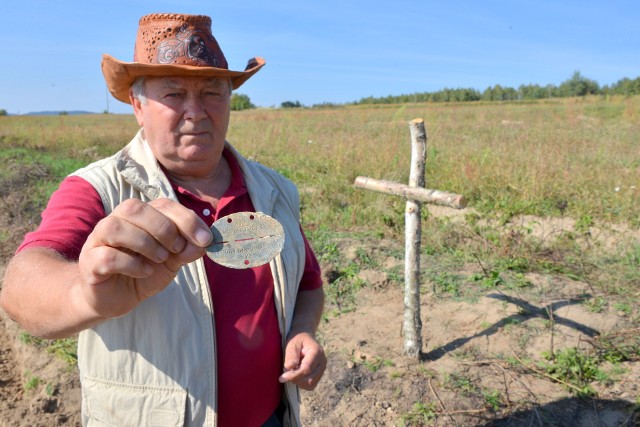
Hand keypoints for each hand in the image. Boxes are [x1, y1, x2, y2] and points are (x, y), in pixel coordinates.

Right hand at [77, 198, 211, 318]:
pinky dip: (131, 264)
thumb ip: (186, 249)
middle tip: (176, 248)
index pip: (162, 204)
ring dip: (145, 243)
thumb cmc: (143, 272)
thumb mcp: (172, 261)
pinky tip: (144, 272)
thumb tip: (205, 242)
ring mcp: (98, 241)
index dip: (186, 219)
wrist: (115, 298)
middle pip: (134, 208)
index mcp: (139, 216)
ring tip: (160, 259)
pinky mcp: (90, 263)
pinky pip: (106, 256)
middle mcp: (116, 222)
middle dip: (163, 228)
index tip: (205, 239)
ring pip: (115, 227)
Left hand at [279, 332, 326, 389]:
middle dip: (295, 380)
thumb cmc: (297, 339)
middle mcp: (322, 361)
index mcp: (317, 352)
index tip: (282, 377)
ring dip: (298, 382)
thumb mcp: (292, 343)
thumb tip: (290, 367)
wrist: (304, 337)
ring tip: (291, 373)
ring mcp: (322, 369)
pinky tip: (296, 375)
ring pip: (311, 384)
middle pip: (309, 379)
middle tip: (284, 374)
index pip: (306, 369)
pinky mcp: (319, 374)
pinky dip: (302, 384)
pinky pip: (311, 385)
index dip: (294, 375)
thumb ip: (291, 355)